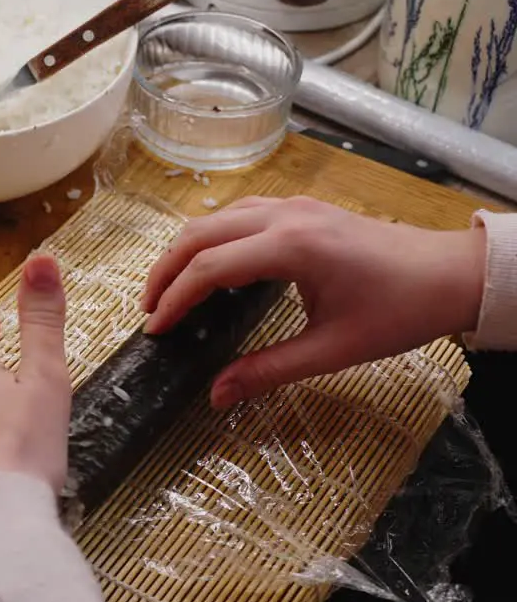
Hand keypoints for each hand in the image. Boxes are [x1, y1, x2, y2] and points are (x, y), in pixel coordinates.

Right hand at [140, 196, 485, 408]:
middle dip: (166, 271)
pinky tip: (212, 266)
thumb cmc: (399, 313)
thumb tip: (216, 395)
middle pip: (199, 233)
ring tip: (170, 290)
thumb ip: (267, 370)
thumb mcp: (332, 351)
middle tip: (150, 310)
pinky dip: (212, 238)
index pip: (209, 267)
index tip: (156, 331)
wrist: (451, 275)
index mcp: (291, 247)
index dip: (174, 299)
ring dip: (186, 251)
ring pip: (216, 218)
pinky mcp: (302, 208)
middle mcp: (285, 216)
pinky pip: (239, 214)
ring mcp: (293, 206)